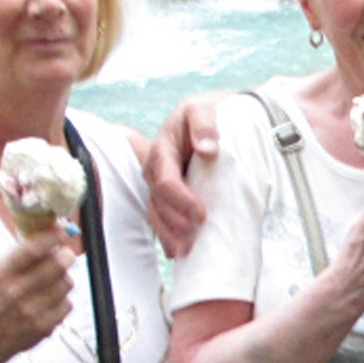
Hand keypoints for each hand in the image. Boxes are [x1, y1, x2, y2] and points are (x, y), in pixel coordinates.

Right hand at [0, 232, 77, 360]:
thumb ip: (21, 257)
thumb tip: (52, 235)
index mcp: (0, 275)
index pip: (32, 249)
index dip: (52, 237)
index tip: (61, 232)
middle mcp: (15, 292)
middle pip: (56, 264)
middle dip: (65, 256)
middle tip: (66, 255)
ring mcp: (31, 311)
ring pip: (66, 283)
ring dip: (63, 280)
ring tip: (50, 284)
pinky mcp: (44, 326)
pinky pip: (67, 304)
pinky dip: (62, 301)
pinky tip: (49, 303)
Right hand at [145, 96, 221, 257]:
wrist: (206, 117)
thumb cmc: (204, 114)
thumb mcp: (202, 109)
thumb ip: (203, 124)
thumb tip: (207, 149)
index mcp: (162, 150)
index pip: (165, 182)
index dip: (181, 201)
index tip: (201, 214)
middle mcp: (156, 170)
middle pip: (158, 203)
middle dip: (175, 223)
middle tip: (196, 238)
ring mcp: (159, 184)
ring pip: (156, 214)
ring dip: (169, 235)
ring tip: (186, 250)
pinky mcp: (167, 195)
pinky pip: (161, 218)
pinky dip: (168, 237)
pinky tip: (177, 253)